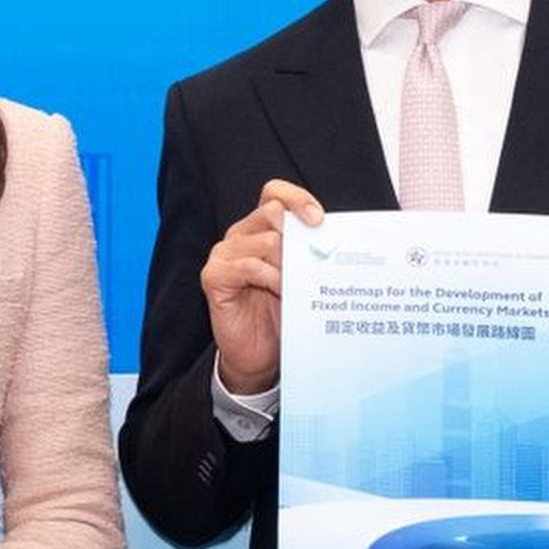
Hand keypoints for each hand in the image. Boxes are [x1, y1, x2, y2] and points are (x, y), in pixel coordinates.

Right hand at [201, 181, 328, 394]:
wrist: (259, 355)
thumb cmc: (280, 314)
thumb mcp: (301, 277)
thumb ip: (308, 252)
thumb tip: (334, 237)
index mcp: (260, 228)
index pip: (274, 193)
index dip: (297, 199)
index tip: (318, 220)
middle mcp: (240, 235)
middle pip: (272, 212)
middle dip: (299, 236)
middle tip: (312, 262)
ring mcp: (224, 255)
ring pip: (265, 240)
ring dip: (289, 264)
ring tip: (296, 287)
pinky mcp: (214, 277)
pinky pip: (247, 266)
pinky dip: (270, 278)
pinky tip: (281, 292)